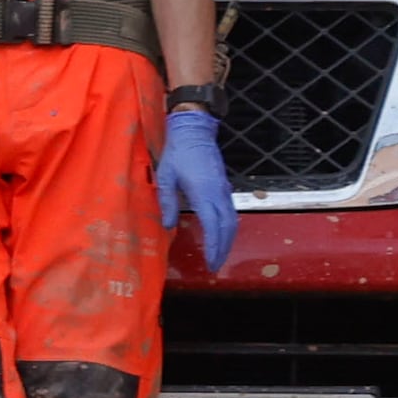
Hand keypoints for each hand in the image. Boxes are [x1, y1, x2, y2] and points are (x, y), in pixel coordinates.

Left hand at [156, 104, 236, 272]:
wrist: (194, 132)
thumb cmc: (177, 154)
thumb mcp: (166, 177)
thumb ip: (167, 202)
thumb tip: (167, 226)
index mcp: (203, 192)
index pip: (213, 225)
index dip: (213, 245)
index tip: (210, 261)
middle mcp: (218, 193)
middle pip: (227, 227)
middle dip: (223, 248)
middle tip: (215, 266)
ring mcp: (224, 190)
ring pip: (232, 221)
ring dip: (228, 240)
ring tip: (219, 256)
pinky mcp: (224, 187)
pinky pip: (231, 212)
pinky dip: (228, 228)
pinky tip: (221, 236)